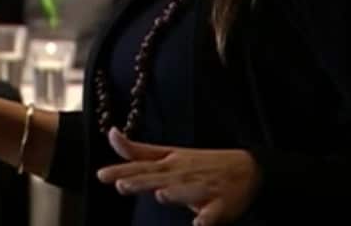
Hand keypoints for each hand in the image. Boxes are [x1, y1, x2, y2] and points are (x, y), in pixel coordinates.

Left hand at [95, 128, 259, 225]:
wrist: (248, 169)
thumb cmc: (201, 164)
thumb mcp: (169, 154)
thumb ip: (138, 151)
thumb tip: (111, 134)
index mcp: (171, 164)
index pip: (142, 167)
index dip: (122, 171)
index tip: (102, 175)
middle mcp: (184, 175)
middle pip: (161, 179)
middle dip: (142, 182)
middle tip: (123, 185)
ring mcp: (204, 189)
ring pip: (188, 192)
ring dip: (175, 194)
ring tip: (161, 194)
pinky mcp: (221, 205)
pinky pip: (214, 214)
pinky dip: (207, 219)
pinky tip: (200, 224)